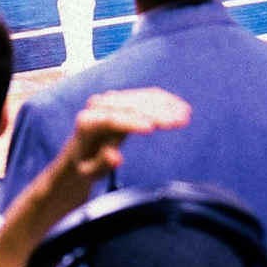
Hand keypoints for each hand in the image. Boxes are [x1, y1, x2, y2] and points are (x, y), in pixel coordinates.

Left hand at [65, 88, 191, 182]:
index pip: (112, 119)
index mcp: (88, 122)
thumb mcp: (89, 172)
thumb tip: (115, 156)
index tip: (152, 127)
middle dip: (157, 112)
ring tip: (185, 113)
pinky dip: (163, 100)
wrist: (81, 148)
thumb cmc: (86, 164)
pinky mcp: (123, 97)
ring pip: (141, 98)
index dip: (133, 122)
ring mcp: (112, 98)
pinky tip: (178, 105)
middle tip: (179, 120)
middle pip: (131, 106)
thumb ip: (100, 164)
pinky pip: (144, 95)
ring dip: (165, 105)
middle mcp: (99, 105)